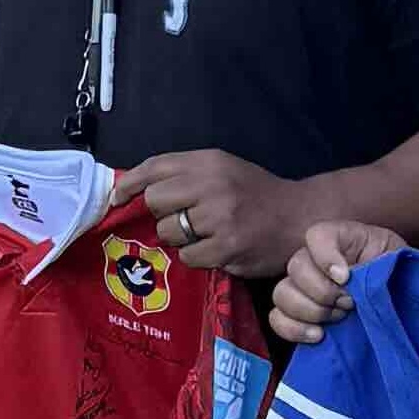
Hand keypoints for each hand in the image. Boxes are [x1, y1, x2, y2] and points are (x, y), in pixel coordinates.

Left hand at [114, 150, 309, 279]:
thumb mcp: (224, 171)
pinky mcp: (226, 247)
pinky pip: (188, 256)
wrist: (302, 218)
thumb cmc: (258, 196)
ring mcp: (219, 216)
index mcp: (209, 161)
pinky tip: (218, 250)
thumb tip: (135, 189)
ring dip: (181, 239)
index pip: (155, 167)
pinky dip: (198, 257)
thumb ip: (186, 176)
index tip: (117, 198)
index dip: (129, 183)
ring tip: (207, 235)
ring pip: (169, 232)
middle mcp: (212, 184)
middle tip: (184, 220)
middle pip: (155, 201)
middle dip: (163, 215)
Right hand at [270, 219, 403, 343]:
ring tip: (339, 317)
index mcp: (342, 240)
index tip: (347, 278)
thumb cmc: (401, 277)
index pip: (317, 235)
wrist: (403, 305)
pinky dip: (293, 329)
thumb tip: (351, 280)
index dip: (325, 256)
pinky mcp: (298, 316)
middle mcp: (316, 260)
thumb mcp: (398, 260)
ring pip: (282, 293)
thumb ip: (379, 262)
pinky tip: (319, 335)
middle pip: (296, 266)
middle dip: (323, 291)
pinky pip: (277, 319)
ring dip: (310, 310)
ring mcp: (303, 288)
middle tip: (349, 303)